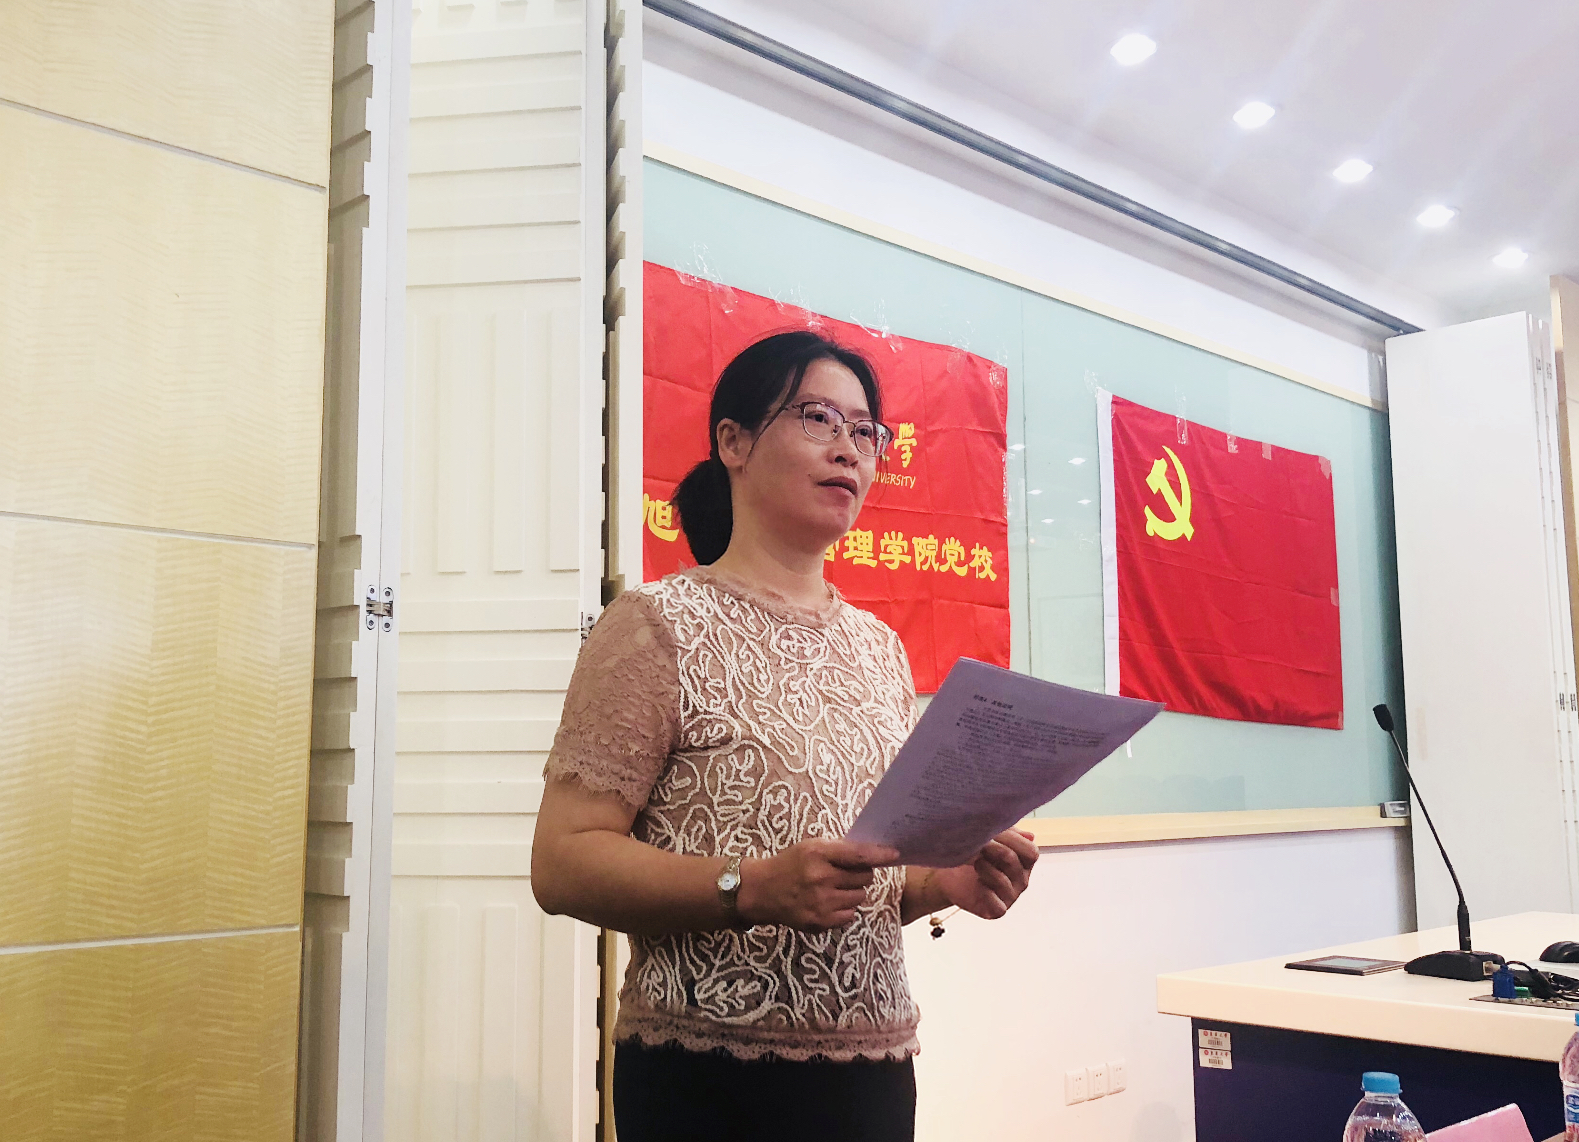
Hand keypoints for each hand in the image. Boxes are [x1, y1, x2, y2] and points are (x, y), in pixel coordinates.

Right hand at [738, 839, 899, 932]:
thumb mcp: (811, 847)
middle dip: (861, 874)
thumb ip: (840, 850)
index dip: (879, 855)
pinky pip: (850, 915)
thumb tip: (874, 854)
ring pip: (859, 897)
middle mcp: (820, 878)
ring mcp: (821, 903)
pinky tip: (828, 902)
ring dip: (852, 892)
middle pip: (865, 878)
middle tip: (845, 873)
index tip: (894, 854)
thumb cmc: (791, 864)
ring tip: (833, 888)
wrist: (762, 891)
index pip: (858, 855)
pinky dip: (844, 908)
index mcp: (818, 854)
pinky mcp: (820, 922)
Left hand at [933, 829, 1037, 919]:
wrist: (949, 875)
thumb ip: (1010, 833)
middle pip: (1013, 860)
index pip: (1031, 852)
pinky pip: (997, 904)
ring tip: (973, 861)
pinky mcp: (997, 910)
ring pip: (1002, 880)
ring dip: (984, 866)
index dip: (1012, 839)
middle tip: (977, 843)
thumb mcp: (989, 837)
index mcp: (1024, 861)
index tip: (991, 832)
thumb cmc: (971, 853)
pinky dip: (983, 891)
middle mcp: (1021, 880)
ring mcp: (1010, 896)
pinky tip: (975, 881)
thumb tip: (1030, 835)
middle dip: (992, 848)